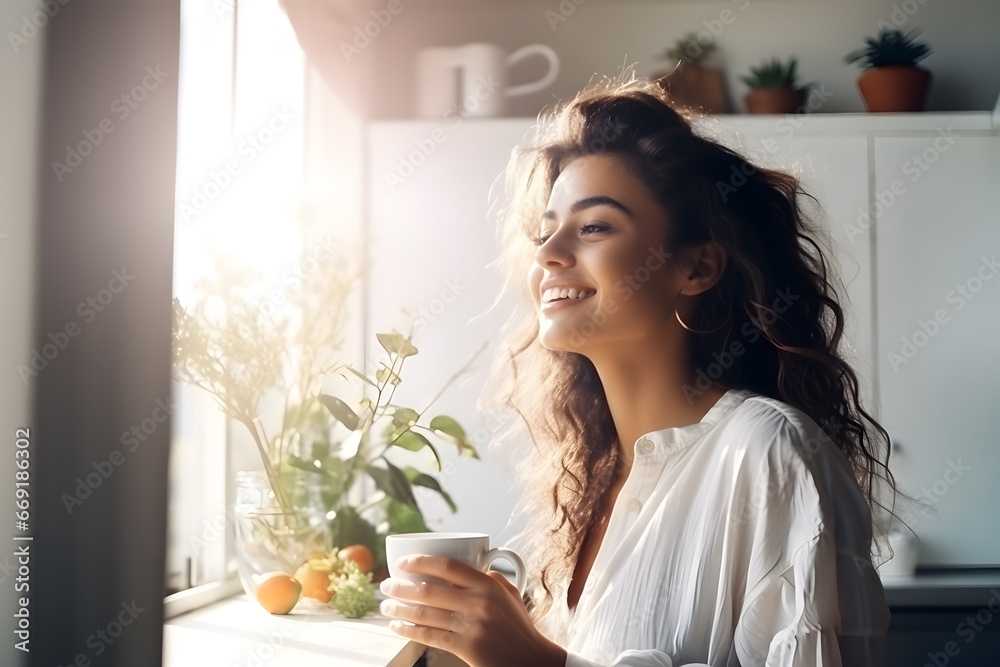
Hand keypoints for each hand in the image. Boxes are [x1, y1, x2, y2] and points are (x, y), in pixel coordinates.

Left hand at [379, 555, 566, 666]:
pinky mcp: (465, 646)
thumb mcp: (509, 594)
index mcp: (488, 584)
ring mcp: (471, 625)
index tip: (402, 563)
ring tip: (385, 606)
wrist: (530, 659)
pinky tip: (397, 626)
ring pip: (424, 613)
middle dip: (401, 587)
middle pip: (429, 590)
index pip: (448, 565)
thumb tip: (468, 565)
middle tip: (386, 585)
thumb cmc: (517, 627)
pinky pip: (429, 636)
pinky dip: (409, 630)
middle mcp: (479, 602)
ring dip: (399, 609)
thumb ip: (490, 577)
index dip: (420, 561)